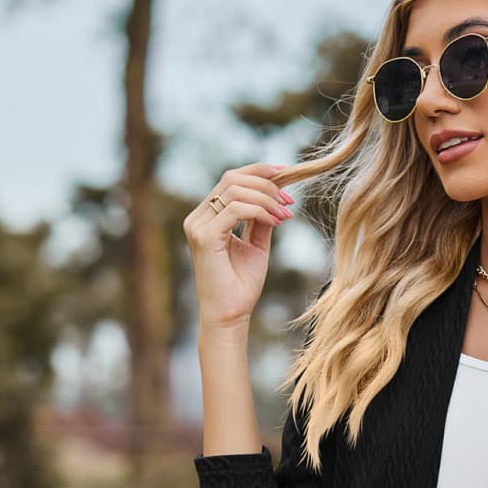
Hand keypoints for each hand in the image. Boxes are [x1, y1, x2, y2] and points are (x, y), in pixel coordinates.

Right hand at [183, 162, 295, 331]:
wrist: (231, 315)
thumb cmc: (241, 286)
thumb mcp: (256, 246)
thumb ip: (261, 220)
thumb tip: (276, 197)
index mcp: (208, 217)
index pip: (230, 180)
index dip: (258, 171)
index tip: (286, 173)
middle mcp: (198, 218)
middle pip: (232, 178)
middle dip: (266, 184)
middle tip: (289, 200)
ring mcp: (198, 226)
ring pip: (234, 190)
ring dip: (267, 198)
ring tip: (285, 214)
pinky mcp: (204, 237)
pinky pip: (235, 210)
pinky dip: (260, 211)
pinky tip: (276, 221)